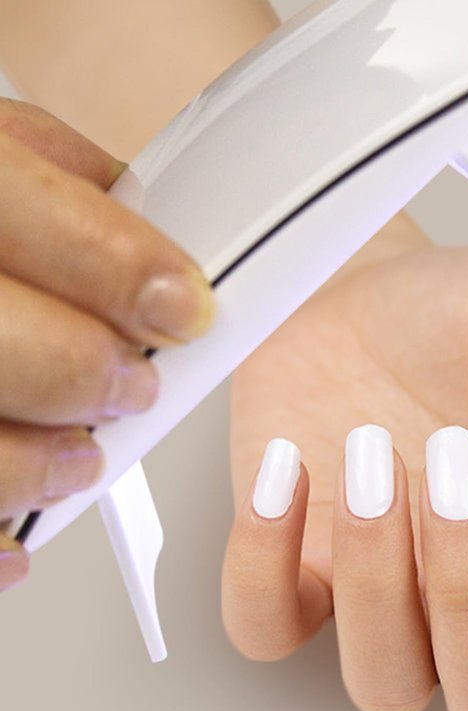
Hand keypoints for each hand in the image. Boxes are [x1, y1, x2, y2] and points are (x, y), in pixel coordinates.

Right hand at [0, 99, 214, 577]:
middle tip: (134, 387)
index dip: (121, 268)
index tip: (187, 310)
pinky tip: (20, 531)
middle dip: (86, 373)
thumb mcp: (12, 160)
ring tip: (78, 458)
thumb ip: (82, 196)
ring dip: (37, 464)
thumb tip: (170, 254)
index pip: (26, 211)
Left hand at [221, 227, 467, 710]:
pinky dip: (262, 568)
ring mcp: (384, 595)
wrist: (362, 300)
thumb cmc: (462, 314)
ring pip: (386, 684)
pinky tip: (290, 466)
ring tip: (369, 449)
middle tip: (451, 457)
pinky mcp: (295, 571)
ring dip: (376, 578)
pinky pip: (266, 629)